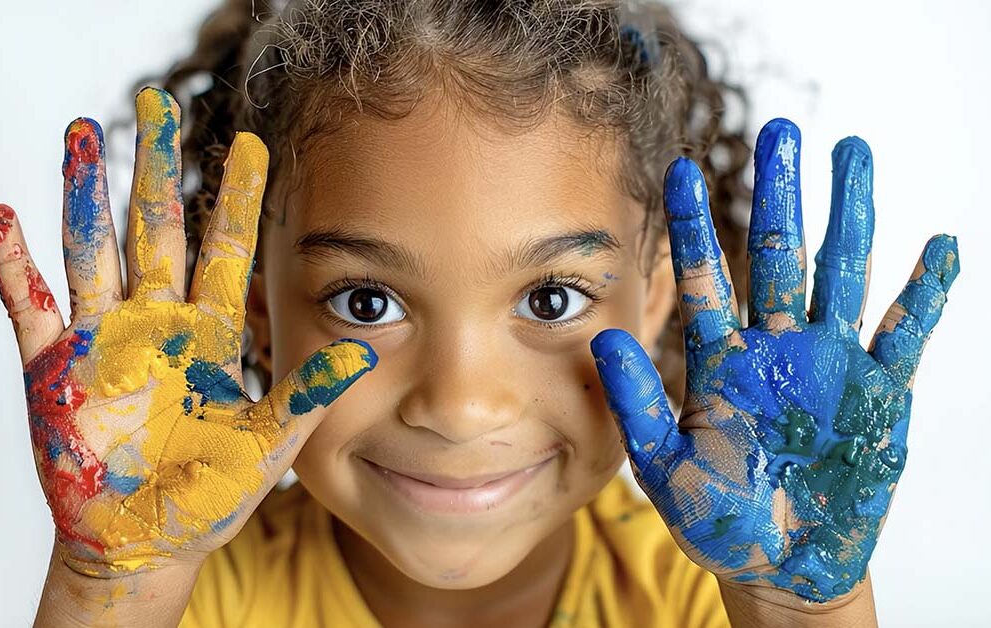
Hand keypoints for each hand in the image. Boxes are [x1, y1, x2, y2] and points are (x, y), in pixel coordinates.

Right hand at [0, 88, 375, 577]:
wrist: (148, 540)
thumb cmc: (211, 495)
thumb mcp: (269, 444)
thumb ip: (307, 395)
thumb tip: (366, 351)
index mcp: (209, 333)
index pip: (225, 248)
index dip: (238, 196)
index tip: (252, 142)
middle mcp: (156, 323)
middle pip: (155, 228)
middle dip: (155, 166)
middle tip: (154, 99)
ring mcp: (102, 340)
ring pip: (92, 249)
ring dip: (84, 193)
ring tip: (82, 132)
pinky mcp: (54, 369)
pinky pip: (28, 306)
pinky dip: (12, 264)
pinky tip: (4, 216)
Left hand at [590, 119, 957, 601]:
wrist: (777, 564)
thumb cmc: (716, 518)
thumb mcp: (666, 464)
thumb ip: (638, 402)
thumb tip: (604, 337)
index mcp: (720, 362)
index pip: (705, 279)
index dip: (693, 227)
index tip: (679, 171)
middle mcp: (775, 349)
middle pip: (779, 257)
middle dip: (780, 195)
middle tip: (780, 129)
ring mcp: (829, 366)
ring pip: (841, 275)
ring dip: (849, 216)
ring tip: (851, 150)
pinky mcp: (878, 395)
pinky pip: (904, 335)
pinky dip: (923, 295)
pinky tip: (938, 247)